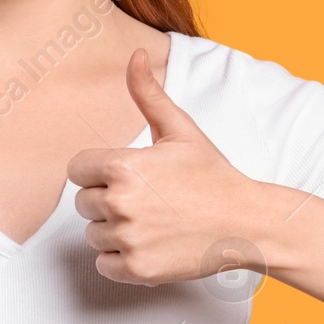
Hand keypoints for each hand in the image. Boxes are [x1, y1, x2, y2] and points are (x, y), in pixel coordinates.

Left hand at [67, 47, 274, 285]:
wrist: (246, 222)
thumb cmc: (211, 174)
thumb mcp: (179, 129)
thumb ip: (148, 94)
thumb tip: (136, 55)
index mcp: (123, 166)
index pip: (77, 170)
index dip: (100, 172)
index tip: (128, 176)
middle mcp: (120, 203)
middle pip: (83, 203)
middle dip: (107, 201)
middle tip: (147, 199)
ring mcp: (129, 238)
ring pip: (93, 234)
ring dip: (114, 230)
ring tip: (151, 221)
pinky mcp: (137, 269)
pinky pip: (104, 264)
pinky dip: (121, 258)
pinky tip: (149, 243)